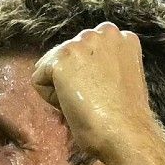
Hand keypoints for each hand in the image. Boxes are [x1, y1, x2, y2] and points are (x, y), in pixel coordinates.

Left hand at [31, 22, 157, 160]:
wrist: (125, 133)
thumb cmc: (125, 118)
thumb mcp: (122, 78)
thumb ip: (106, 64)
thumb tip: (82, 70)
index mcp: (122, 37)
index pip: (87, 53)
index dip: (91, 77)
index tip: (105, 93)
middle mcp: (104, 32)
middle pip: (68, 55)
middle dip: (74, 78)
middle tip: (94, 100)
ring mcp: (82, 43)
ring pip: (51, 66)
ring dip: (62, 88)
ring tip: (86, 102)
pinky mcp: (62, 58)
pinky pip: (39, 80)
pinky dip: (50, 98)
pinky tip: (73, 104)